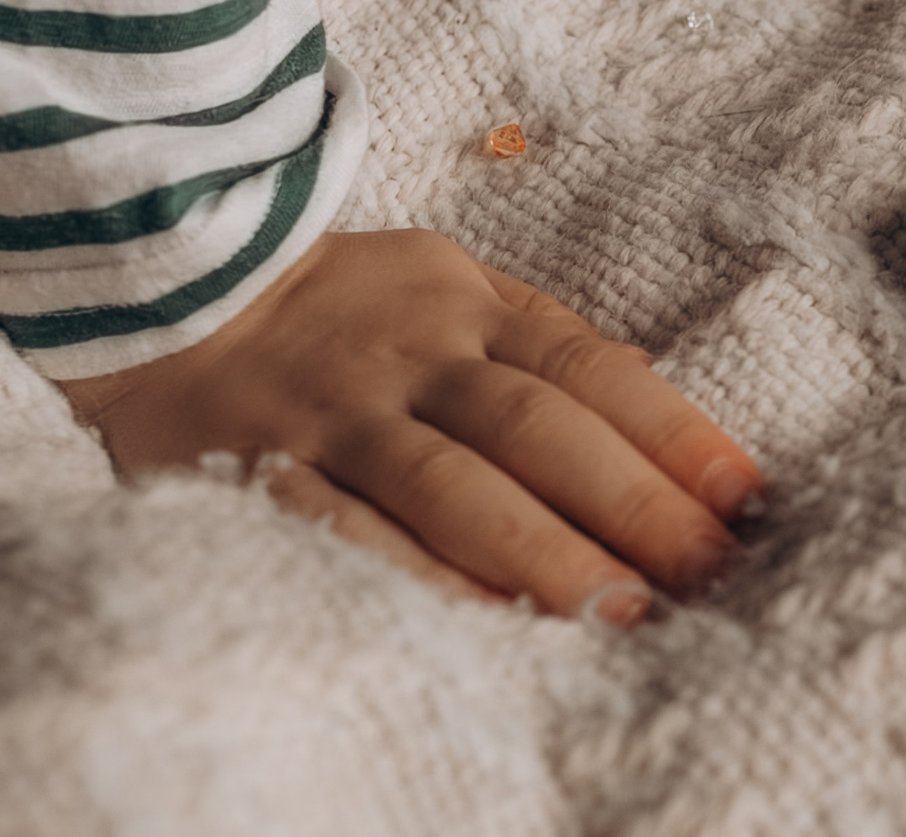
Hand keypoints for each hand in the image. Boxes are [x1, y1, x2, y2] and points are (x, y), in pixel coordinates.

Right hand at [58, 229, 765, 620]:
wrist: (156, 277)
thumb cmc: (333, 303)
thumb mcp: (442, 284)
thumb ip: (535, 345)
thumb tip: (657, 416)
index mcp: (466, 303)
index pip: (591, 369)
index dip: (674, 432)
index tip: (748, 498)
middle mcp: (409, 354)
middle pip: (538, 431)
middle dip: (632, 505)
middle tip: (709, 575)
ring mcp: (334, 415)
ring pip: (450, 486)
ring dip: (540, 554)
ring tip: (618, 615)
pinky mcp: (260, 471)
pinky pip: (345, 533)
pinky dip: (414, 579)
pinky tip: (478, 628)